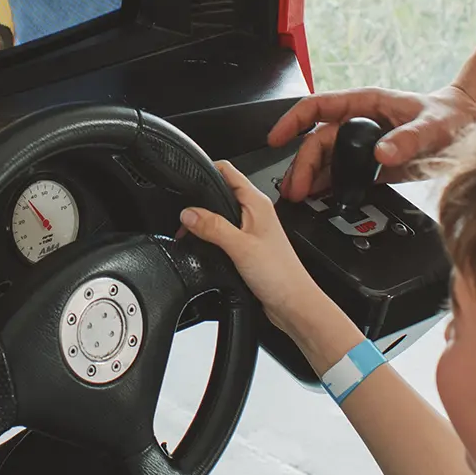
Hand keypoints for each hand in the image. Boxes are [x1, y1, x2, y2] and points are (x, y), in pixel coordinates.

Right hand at [180, 161, 335, 346]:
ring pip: (220, 214)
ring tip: (188, 231)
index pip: (227, 171)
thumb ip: (212, 227)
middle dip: (199, 200)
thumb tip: (188, 213)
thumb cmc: (280, 275)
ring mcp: (251, 229)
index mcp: (257, 202)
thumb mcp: (240, 247)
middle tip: (182, 215)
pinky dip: (210, 237)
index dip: (206, 170)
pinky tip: (202, 246)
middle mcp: (255, 212)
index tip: (186, 179)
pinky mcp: (247, 246)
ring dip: (204, 221)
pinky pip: (223, 233)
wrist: (293, 304)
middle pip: (220, 192)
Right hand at [268, 85, 475, 201]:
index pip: (317, 107)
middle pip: (317, 141)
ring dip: (310, 178)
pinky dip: (328, 187)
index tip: (276, 139)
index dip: (292, 121)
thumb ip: (408, 139)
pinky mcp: (370, 164)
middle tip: (295, 190)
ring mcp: (362, 143)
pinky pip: (341, 175)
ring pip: (326, 160)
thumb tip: (381, 154)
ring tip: (299, 198)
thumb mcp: (432, 126)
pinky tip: (321, 200)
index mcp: (365, 104)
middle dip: (302, 165)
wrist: (466, 127)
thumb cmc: (448, 116)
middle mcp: (359, 123)